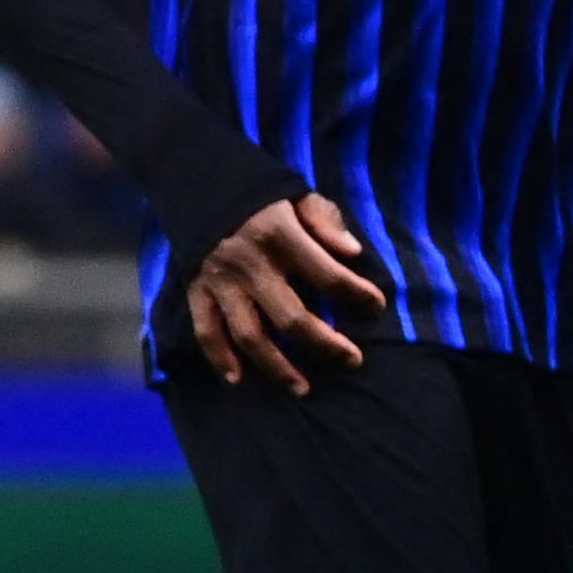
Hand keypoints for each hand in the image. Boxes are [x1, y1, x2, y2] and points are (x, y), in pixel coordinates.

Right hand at [186, 192, 385, 393]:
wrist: (196, 182)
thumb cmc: (259, 194)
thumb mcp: (298, 194)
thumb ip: (326, 222)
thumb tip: (353, 253)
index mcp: (278, 235)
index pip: (328, 274)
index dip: (357, 293)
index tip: (376, 306)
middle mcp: (249, 264)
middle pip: (292, 317)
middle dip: (326, 344)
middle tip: (352, 361)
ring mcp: (220, 282)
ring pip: (250, 335)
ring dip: (277, 367)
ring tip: (303, 389)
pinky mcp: (197, 291)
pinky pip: (207, 331)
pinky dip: (219, 358)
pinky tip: (239, 379)